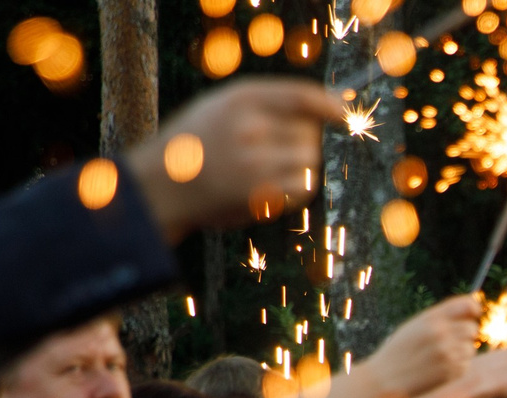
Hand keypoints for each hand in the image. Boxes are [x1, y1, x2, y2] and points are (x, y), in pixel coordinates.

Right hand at [124, 80, 343, 238]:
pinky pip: (304, 187)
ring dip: (301, 165)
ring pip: (310, 160)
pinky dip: (298, 188)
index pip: (301, 96)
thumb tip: (327, 107)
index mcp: (240, 97)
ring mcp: (257, 161)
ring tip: (270, 168)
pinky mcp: (262, 193)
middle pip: (311, 132)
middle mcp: (250, 126)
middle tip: (277, 150)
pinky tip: (274, 186)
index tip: (343, 114)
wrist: (163, 184)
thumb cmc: (198, 143)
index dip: (329, 105)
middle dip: (305, 140)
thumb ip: (267, 102)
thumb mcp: (221, 105)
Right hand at [366, 298, 481, 397]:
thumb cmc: (400, 351)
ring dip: (461, 351)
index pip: (466, 305)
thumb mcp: (414, 326)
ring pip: (471, 347)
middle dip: (465, 333)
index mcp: (431, 319)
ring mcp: (448, 355)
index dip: (474, 308)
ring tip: (440, 356)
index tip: (475, 312)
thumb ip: (440, 317)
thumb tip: (472, 308)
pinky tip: (439, 368)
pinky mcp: (452, 372)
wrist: (386, 380)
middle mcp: (441, 335)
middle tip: (450, 340)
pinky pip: (466, 364)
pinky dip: (458, 365)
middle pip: (472, 328)